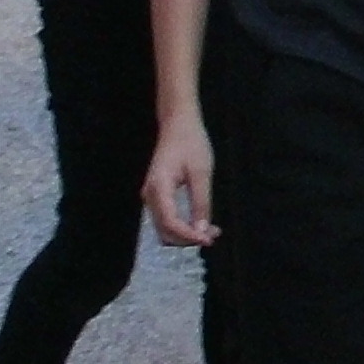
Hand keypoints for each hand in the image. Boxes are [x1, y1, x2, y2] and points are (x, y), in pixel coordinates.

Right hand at [145, 111, 218, 248]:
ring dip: (186, 234)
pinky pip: (167, 218)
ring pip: (166, 227)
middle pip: (165, 230)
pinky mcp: (157, 197)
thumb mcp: (201, 172)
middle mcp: (150, 196)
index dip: (188, 235)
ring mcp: (151, 197)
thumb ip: (201, 203)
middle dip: (189, 238)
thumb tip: (201, 231)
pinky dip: (183, 226)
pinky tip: (201, 223)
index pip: (170, 222)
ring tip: (211, 231)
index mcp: (159, 188)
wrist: (177, 124)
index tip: (208, 239)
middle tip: (214, 235)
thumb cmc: (190, 143)